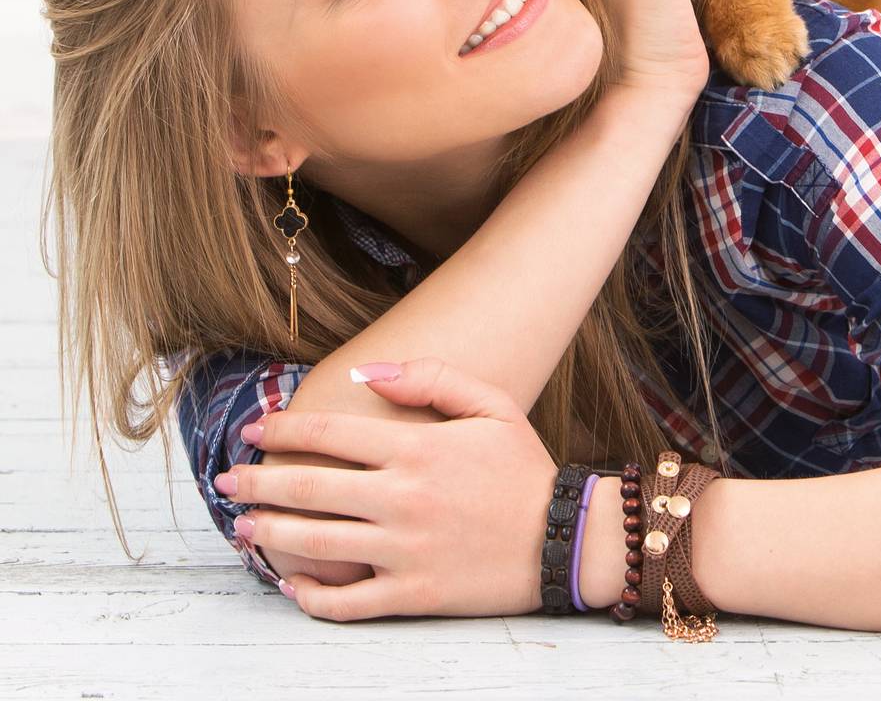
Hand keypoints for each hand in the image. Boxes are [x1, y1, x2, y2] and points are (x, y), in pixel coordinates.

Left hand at [228, 358, 557, 618]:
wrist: (562, 538)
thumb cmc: (522, 469)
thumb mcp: (491, 405)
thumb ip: (430, 379)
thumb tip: (366, 372)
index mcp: (418, 450)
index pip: (331, 435)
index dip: (283, 430)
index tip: (253, 430)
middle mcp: (403, 499)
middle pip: (310, 488)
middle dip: (257, 483)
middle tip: (225, 481)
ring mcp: (404, 550)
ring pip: (316, 544)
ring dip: (269, 534)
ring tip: (243, 528)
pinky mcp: (410, 595)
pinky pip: (346, 602)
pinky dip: (309, 596)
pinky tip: (289, 583)